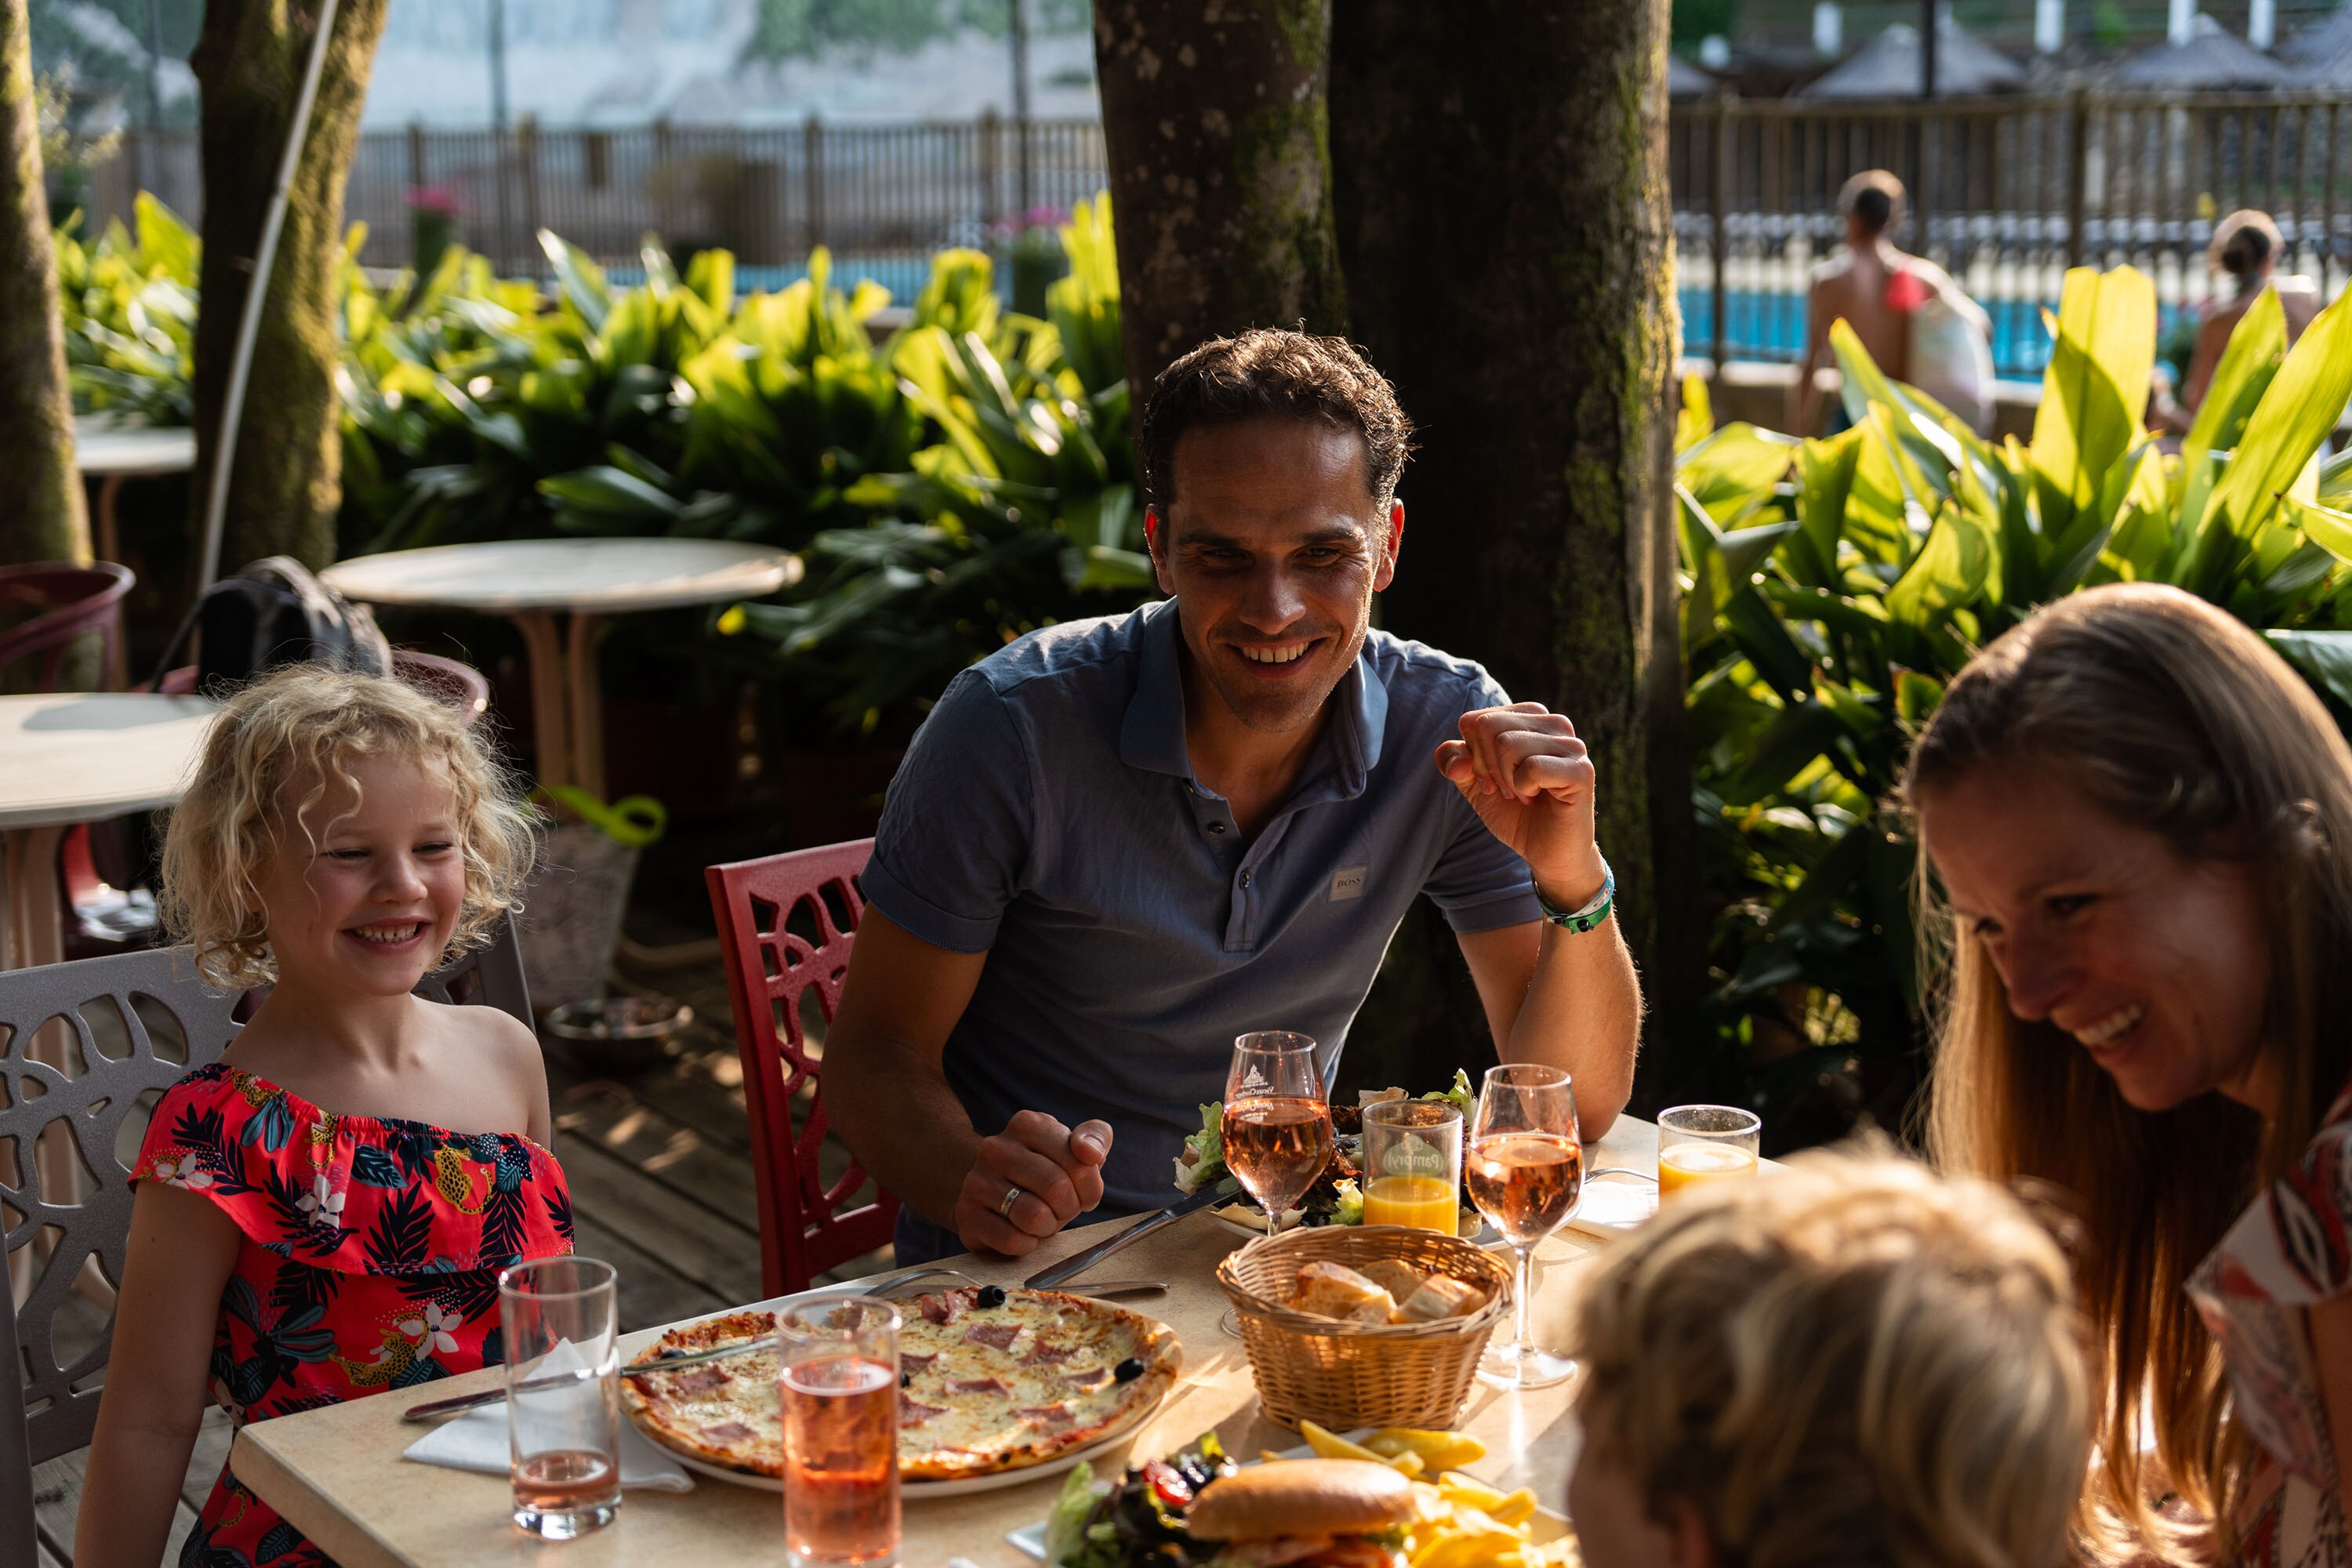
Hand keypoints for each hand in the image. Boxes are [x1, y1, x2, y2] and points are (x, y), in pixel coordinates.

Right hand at [955, 1111, 1112, 1256]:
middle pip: (1057, 1188)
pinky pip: (1012, 1240)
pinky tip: (1022, 1232)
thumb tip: (1090, 1153)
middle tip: (1061, 1209)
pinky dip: (1027, 1244)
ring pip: (1034, 1216)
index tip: (1083, 1192)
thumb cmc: (1043, 1171)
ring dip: (1048, 1227)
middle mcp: (996, 1148)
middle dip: (1068, 1208)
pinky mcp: (966, 1214)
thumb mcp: (1072, 1147)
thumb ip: (1095, 1138)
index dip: (1090, 1186)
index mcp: (1027, 1125)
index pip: (1079, 1160)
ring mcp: (976, 1181)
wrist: (990, 1191)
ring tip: (1041, 1220)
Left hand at [1434, 703, 1605, 908]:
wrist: (1547, 853)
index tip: (1491, 782)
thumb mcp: (1474, 785)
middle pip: (1489, 726)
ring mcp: (1571, 745)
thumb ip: (1453, 762)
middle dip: (1486, 767)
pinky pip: (1531, 767)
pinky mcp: (1581, 770)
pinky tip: (1538, 798)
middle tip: (1507, 791)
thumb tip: (1457, 760)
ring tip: (1525, 795)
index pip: (1475, 721)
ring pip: (1507, 744)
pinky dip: (1523, 789)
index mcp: (1530, 717)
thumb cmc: (1515, 813)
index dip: (1472, 757)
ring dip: (1506, 780)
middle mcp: (1554, 724)